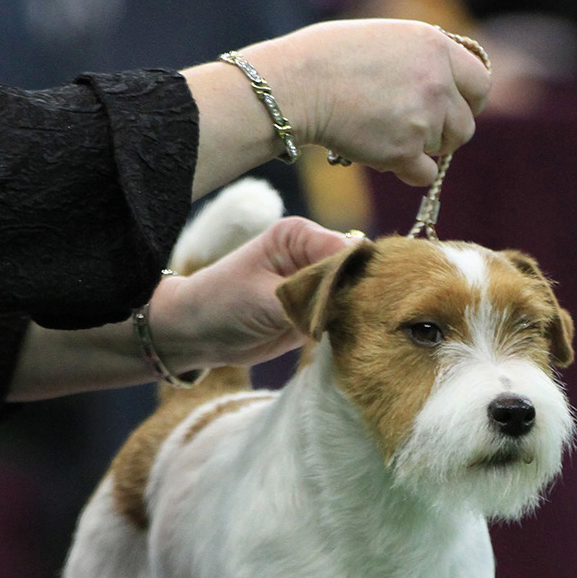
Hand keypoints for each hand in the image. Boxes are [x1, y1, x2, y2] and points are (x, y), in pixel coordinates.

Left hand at [6, 217, 360, 399]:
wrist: (196, 335)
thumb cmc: (220, 305)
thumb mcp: (267, 299)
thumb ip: (311, 297)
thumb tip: (355, 295)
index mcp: (300, 235)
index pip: (350, 251)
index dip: (366, 277)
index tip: (377, 304)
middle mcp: (314, 254)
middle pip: (361, 273)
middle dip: (370, 297)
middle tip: (380, 325)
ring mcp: (320, 284)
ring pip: (358, 297)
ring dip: (364, 316)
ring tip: (373, 337)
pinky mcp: (319, 312)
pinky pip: (348, 318)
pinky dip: (354, 330)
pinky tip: (363, 343)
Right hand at [185, 19, 491, 194]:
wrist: (294, 85)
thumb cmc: (323, 58)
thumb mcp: (383, 38)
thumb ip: (418, 58)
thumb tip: (441, 82)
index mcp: (434, 45)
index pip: (479, 81)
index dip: (467, 99)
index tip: (452, 108)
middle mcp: (437, 79)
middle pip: (466, 122)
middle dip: (446, 131)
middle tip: (417, 132)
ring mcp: (424, 116)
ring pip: (444, 148)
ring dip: (421, 148)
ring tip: (382, 135)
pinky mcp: (405, 150)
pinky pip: (424, 173)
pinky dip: (406, 170)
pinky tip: (380, 155)